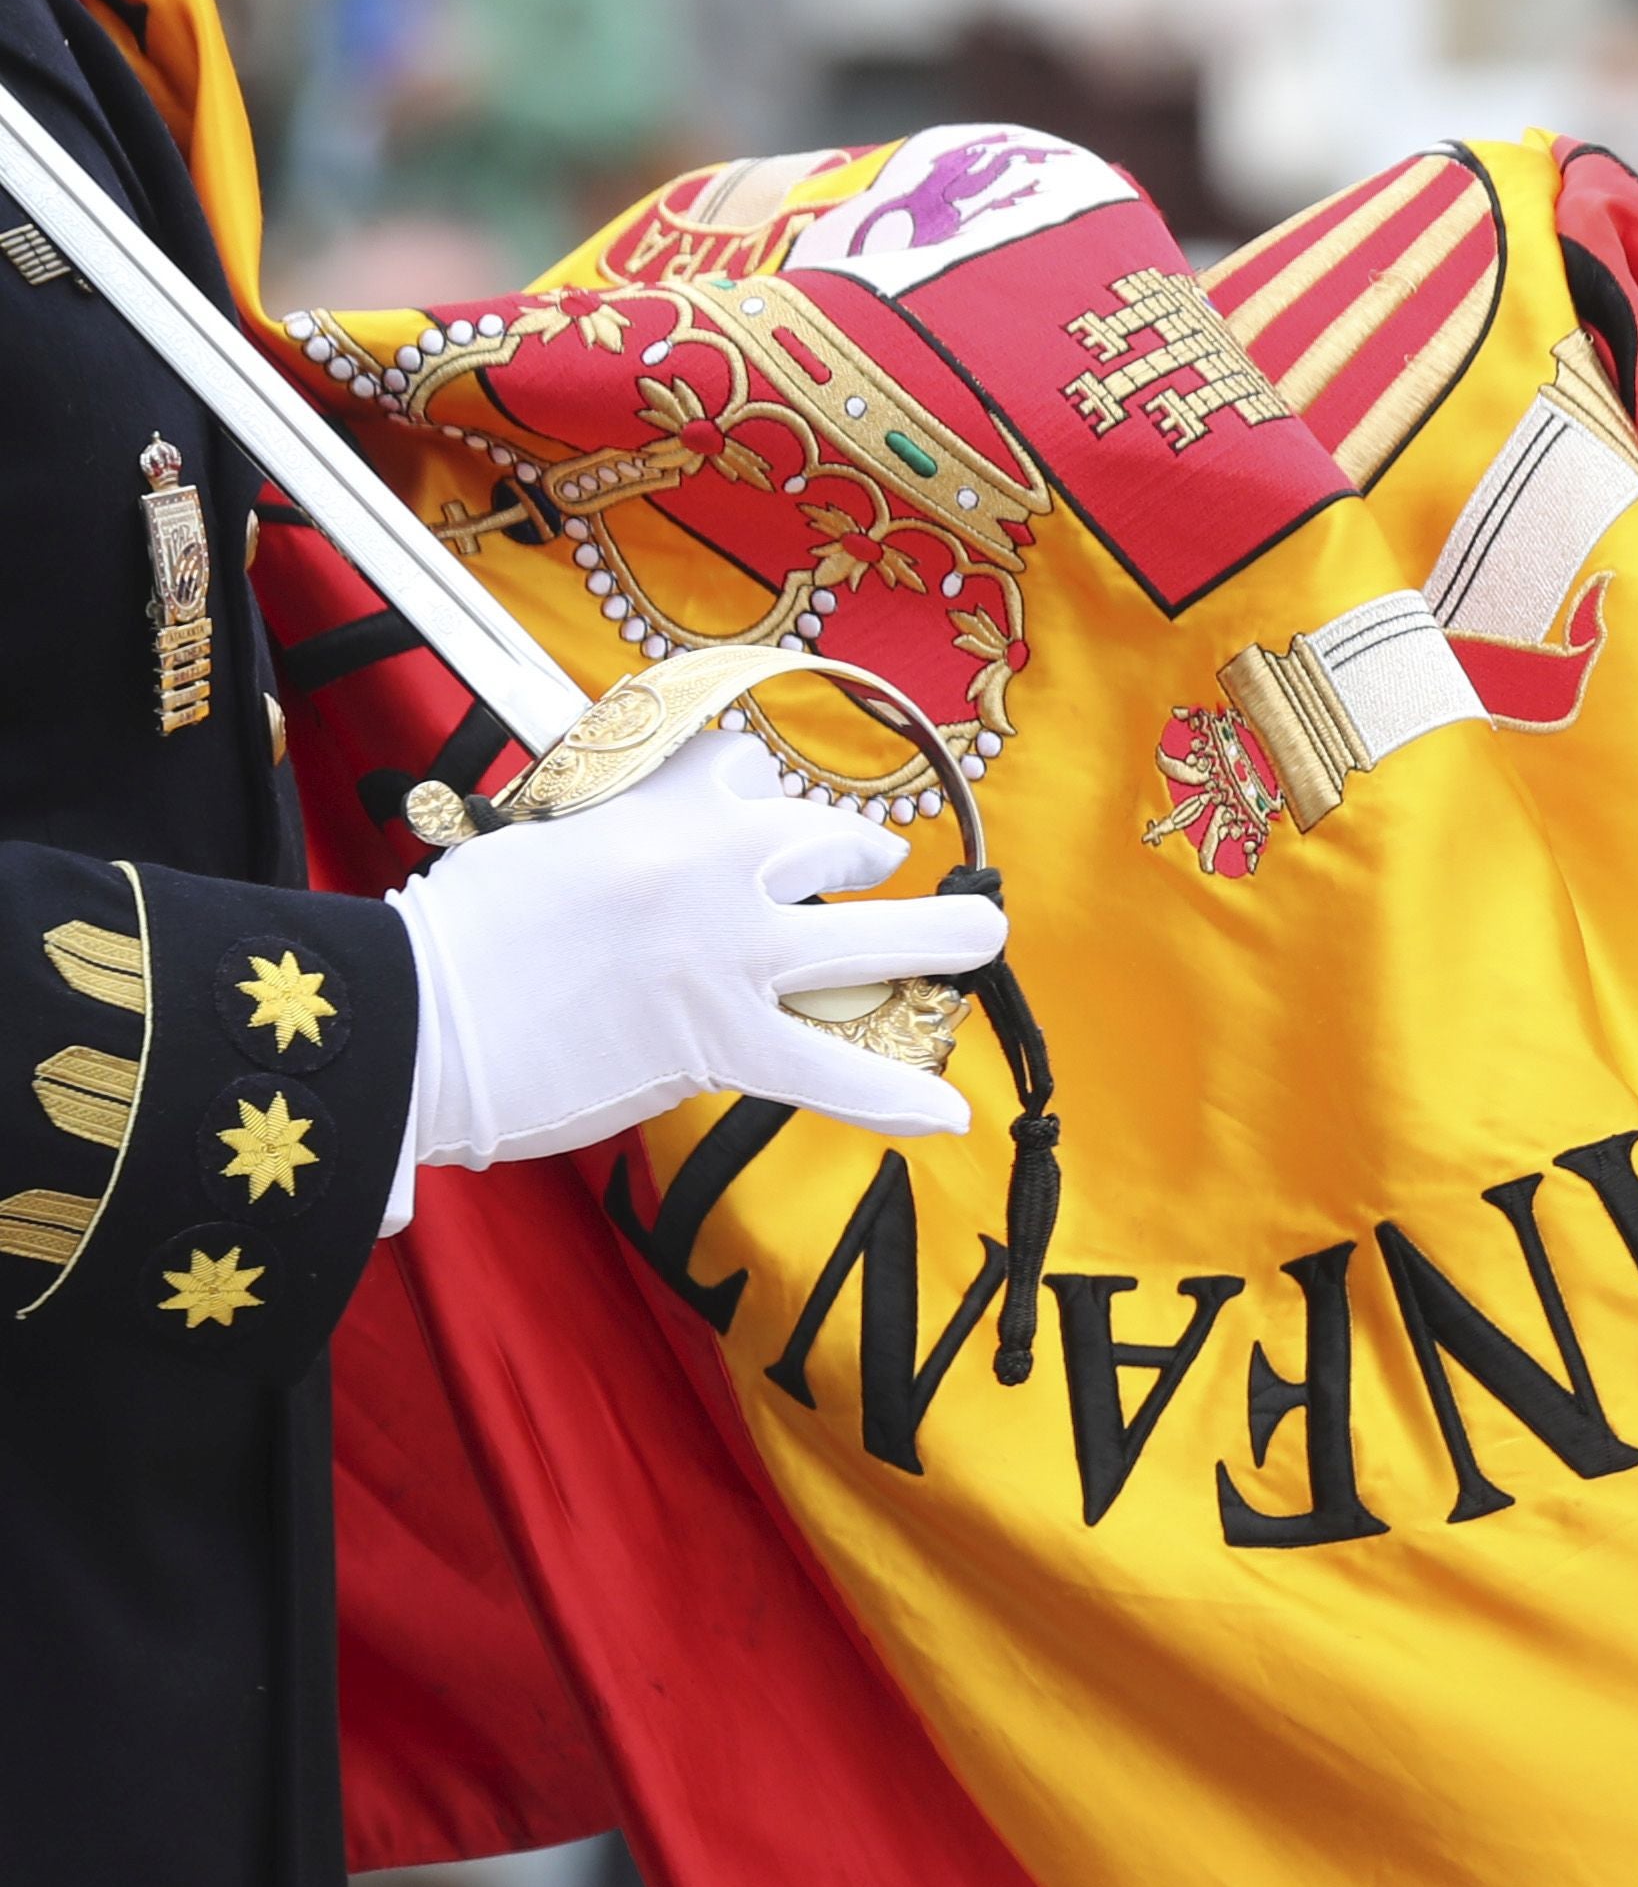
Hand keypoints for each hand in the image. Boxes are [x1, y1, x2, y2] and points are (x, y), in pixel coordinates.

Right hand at [397, 733, 1007, 1163]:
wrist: (412, 1015)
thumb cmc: (454, 939)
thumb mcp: (537, 845)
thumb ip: (611, 842)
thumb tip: (640, 861)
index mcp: (656, 807)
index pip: (742, 770)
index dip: (757, 795)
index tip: (758, 813)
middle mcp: (714, 866)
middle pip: (831, 839)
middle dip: (862, 855)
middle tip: (872, 868)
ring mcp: (731, 954)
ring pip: (875, 939)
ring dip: (941, 940)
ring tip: (975, 943)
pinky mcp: (724, 1041)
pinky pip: (835, 1073)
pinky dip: (894, 1099)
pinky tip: (947, 1116)